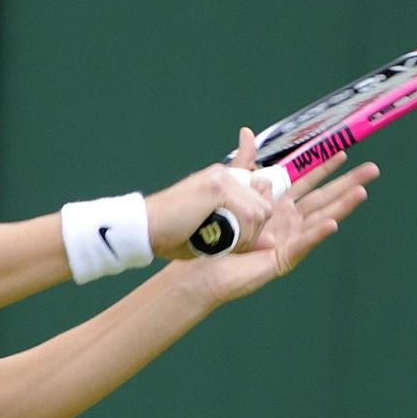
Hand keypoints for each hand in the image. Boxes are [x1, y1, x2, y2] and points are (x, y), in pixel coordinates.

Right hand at [145, 128, 273, 259]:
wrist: (144, 229)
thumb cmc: (171, 234)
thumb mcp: (212, 233)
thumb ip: (243, 233)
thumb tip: (273, 242)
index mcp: (222, 181)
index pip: (259, 203)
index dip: (252, 227)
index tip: (233, 239)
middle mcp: (224, 175)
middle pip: (263, 209)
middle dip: (251, 233)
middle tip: (222, 242)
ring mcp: (222, 178)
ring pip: (259, 214)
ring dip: (244, 236)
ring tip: (215, 240)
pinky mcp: (218, 187)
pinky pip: (248, 216)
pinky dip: (238, 234)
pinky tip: (215, 237)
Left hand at [189, 152, 380, 304]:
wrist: (205, 263)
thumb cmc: (219, 232)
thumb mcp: (232, 189)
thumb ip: (243, 163)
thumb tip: (246, 133)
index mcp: (278, 206)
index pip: (307, 183)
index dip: (324, 168)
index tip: (341, 152)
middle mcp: (288, 222)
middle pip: (323, 199)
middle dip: (347, 184)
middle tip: (372, 170)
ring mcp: (289, 240)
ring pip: (321, 219)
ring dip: (342, 206)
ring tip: (362, 192)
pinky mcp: (284, 257)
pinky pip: (303, 244)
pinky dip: (317, 234)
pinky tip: (333, 224)